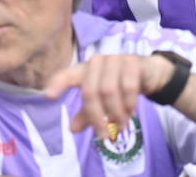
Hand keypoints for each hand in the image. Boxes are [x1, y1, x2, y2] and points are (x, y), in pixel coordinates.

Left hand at [44, 52, 171, 134]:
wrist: (148, 73)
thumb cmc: (119, 86)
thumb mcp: (102, 102)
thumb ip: (87, 114)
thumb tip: (72, 129)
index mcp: (84, 71)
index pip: (67, 75)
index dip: (57, 84)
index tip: (48, 96)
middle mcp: (96, 62)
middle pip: (90, 92)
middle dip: (97, 117)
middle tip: (104, 136)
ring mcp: (114, 59)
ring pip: (109, 90)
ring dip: (115, 113)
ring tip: (120, 126)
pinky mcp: (132, 61)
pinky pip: (128, 86)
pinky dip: (128, 104)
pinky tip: (131, 112)